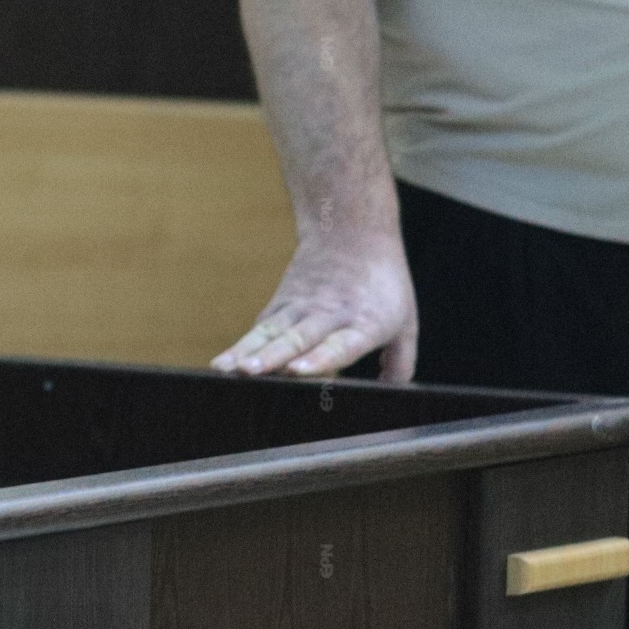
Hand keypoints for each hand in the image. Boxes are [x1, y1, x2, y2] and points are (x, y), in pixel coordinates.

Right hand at [212, 233, 416, 380]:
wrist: (351, 232)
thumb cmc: (382, 283)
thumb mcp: (405, 322)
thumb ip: (400, 363)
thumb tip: (391, 396)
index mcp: (365, 322)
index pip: (340, 344)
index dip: (319, 359)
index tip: (296, 371)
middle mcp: (328, 314)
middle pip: (296, 338)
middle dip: (270, 357)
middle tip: (249, 371)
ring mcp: (300, 307)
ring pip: (270, 332)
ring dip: (246, 351)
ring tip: (225, 369)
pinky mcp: (280, 304)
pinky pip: (260, 328)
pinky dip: (240, 346)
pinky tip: (223, 365)